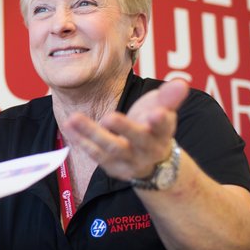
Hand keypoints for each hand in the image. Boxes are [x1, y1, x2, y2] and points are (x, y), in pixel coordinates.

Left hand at [60, 78, 189, 180]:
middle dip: (124, 128)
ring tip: (74, 118)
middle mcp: (147, 150)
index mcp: (162, 133)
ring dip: (92, 133)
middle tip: (109, 117)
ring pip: (111, 148)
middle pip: (136, 140)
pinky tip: (68, 126)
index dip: (161, 121)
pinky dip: (81, 140)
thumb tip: (181, 82)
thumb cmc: (155, 128)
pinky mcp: (113, 167)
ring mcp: (129, 161)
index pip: (164, 127)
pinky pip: (95, 153)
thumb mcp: (164, 110)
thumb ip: (170, 97)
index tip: (157, 113)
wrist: (153, 164)